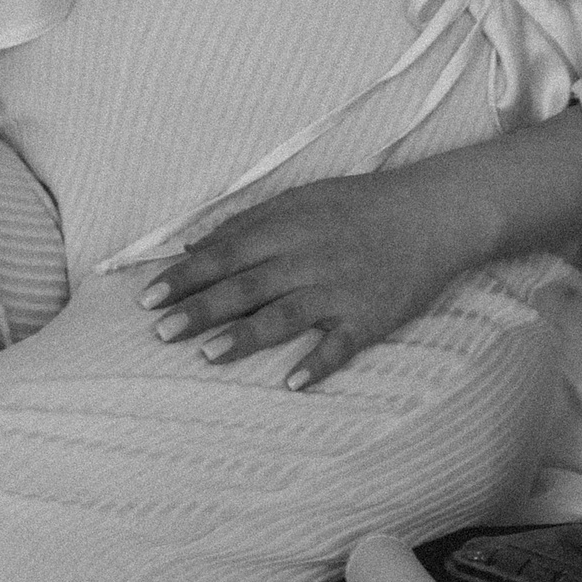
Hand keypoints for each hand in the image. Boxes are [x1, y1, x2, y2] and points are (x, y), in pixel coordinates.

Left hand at [141, 163, 488, 389]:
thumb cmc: (361, 204)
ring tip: (208, 356)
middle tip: (160, 333)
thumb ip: (249, 223)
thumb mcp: (303, 199)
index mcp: (289, 226)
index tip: (147, 298)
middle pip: (247, 285)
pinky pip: (343, 343)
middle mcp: (310, 257)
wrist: (434, 211)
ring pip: (287, 314)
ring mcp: (341, 288)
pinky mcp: (372, 315)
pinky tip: (294, 383)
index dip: (186, 276)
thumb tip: (193, 247)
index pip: (226, 253)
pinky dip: (320, 362)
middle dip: (201, 308)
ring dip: (247, 335)